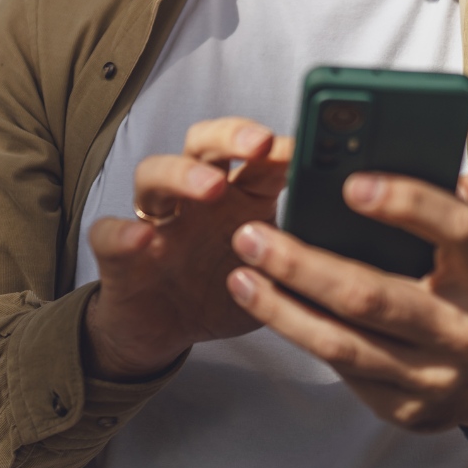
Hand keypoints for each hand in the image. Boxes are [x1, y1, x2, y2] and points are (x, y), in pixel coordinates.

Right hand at [83, 117, 291, 380]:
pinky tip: (142, 238)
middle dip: (232, 135)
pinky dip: (121, 232)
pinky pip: (110, 234)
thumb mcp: (275, 275)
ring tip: (211, 186)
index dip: (282, 145)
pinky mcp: (119, 256)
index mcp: (239, 195)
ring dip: (184, 174)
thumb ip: (304, 254)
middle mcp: (196, 196)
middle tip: (260, 144)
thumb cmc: (223, 291)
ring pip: (155, 174)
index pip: (258, 155)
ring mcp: (155, 221)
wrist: (163, 332)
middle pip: (205, 143)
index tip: (311, 145)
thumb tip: (357, 242)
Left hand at [226, 170, 467, 431]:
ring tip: (241, 274)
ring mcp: (430, 376)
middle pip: (372, 297)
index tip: (351, 184)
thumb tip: (466, 176)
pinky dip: (298, 334)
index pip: (455, 232)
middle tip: (252, 236)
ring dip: (281, 309)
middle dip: (303, 266)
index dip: (407, 204)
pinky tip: (267, 305)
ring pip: (342, 343)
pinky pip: (340, 368)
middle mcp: (461, 331)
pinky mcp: (401, 406)